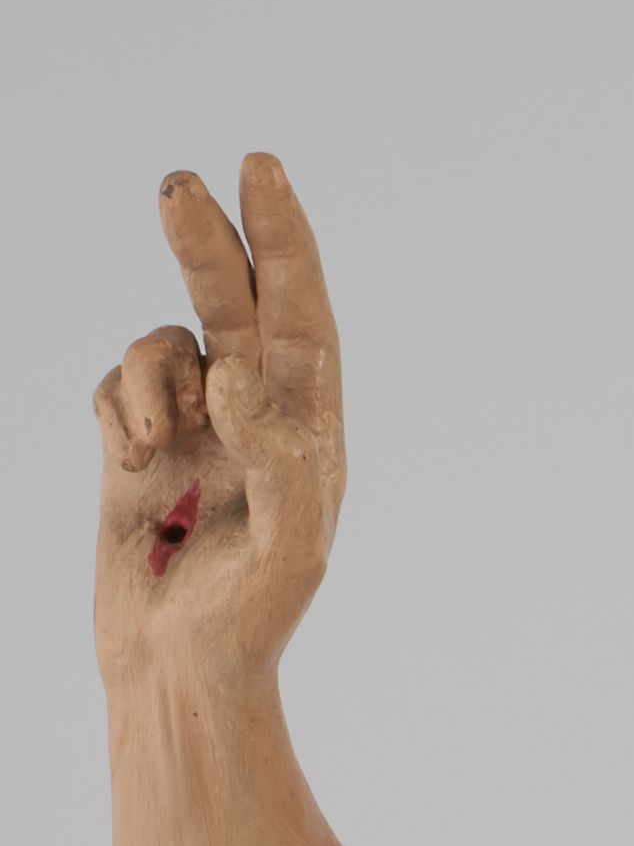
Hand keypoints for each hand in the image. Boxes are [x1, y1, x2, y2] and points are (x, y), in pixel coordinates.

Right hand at [94, 155, 345, 699]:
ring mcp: (191, 426)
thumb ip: (278, 452)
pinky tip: (130, 461)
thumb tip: (234, 368)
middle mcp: (253, 415)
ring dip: (148, 375)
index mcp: (307, 428)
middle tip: (179, 187)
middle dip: (206, 242)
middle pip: (230, 299)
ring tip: (152, 440)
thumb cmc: (249, 622)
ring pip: (162, 344)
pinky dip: (116, 408)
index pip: (299, 313)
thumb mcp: (289, 546)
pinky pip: (114, 384)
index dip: (282, 239)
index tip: (261, 172)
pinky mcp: (135, 444)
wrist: (175, 673)